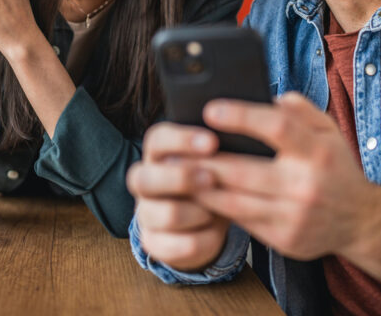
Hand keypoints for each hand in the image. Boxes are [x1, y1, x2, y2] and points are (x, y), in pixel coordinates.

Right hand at [126, 122, 230, 270]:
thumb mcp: (212, 162)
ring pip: (165, 214)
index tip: (213, 142)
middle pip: (144, 178)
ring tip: (217, 209)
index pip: (157, 139)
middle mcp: (144, 182)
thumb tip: (236, 137)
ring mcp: (146, 214)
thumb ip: (215, 152)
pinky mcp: (154, 243)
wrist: (203, 221)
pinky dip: (204, 238)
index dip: (182, 140)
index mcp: (157, 154)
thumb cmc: (209, 181)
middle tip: (211, 178)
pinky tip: (214, 229)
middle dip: (181, 178)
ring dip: (197, 212)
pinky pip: (179, 244)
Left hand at [195, 92, 371, 260]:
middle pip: (245, 170)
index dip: (241, 117)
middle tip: (177, 146)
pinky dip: (218, 207)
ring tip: (179, 172)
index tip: (211, 109)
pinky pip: (243, 221)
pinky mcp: (284, 239)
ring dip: (203, 186)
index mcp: (318, 152)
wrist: (360, 221)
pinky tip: (200, 194)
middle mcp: (306, 185)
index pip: (276, 128)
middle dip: (206, 159)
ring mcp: (294, 215)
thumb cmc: (336, 169)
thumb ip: (303, 110)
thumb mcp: (330, 132)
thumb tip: (273, 98)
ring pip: (236, 201)